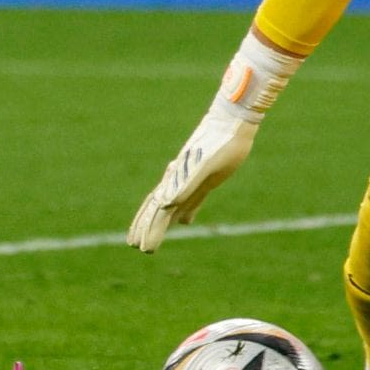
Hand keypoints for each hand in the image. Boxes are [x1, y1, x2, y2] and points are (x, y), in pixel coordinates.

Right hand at [128, 101, 257, 251]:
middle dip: (146, 226)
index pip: (157, 209)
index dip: (148, 228)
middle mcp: (179, 180)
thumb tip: (165, 206)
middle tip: (135, 246)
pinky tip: (185, 220)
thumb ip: (187, 186)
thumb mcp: (207, 167)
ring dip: (160, 221)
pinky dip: (184, 210)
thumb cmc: (223, 143)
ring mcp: (190, 178)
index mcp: (177, 180)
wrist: (234, 123)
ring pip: (170, 204)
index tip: (141, 247)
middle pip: (157, 208)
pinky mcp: (204, 175)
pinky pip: (190, 198)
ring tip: (153, 236)